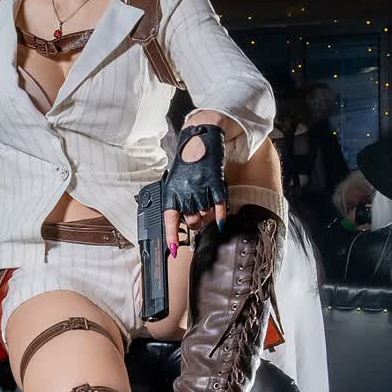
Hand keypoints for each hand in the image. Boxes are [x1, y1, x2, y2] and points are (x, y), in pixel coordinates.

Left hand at [162, 123, 227, 254]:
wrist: (201, 140)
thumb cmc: (187, 162)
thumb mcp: (176, 181)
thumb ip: (179, 200)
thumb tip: (186, 221)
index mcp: (172, 192)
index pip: (170, 220)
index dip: (171, 237)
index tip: (172, 251)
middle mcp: (185, 191)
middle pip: (192, 221)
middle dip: (195, 223)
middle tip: (198, 215)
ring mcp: (200, 188)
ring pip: (206, 214)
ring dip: (208, 214)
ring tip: (206, 203)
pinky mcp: (215, 183)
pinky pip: (220, 206)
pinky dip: (221, 216)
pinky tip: (222, 223)